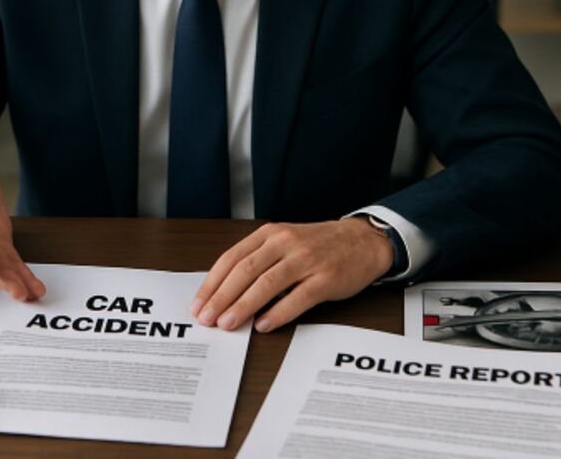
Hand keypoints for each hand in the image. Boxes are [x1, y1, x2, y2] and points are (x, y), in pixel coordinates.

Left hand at [190, 219, 392, 332]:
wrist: (363, 241)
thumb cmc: (318, 246)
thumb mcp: (283, 243)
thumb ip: (257, 261)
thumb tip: (223, 293)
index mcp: (270, 234)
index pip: (232, 258)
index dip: (212, 283)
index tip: (198, 304)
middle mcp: (286, 243)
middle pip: (245, 270)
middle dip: (222, 297)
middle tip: (206, 319)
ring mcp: (307, 260)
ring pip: (268, 283)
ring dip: (244, 306)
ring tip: (227, 324)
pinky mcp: (326, 278)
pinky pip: (299, 297)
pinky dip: (279, 312)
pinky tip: (264, 325)